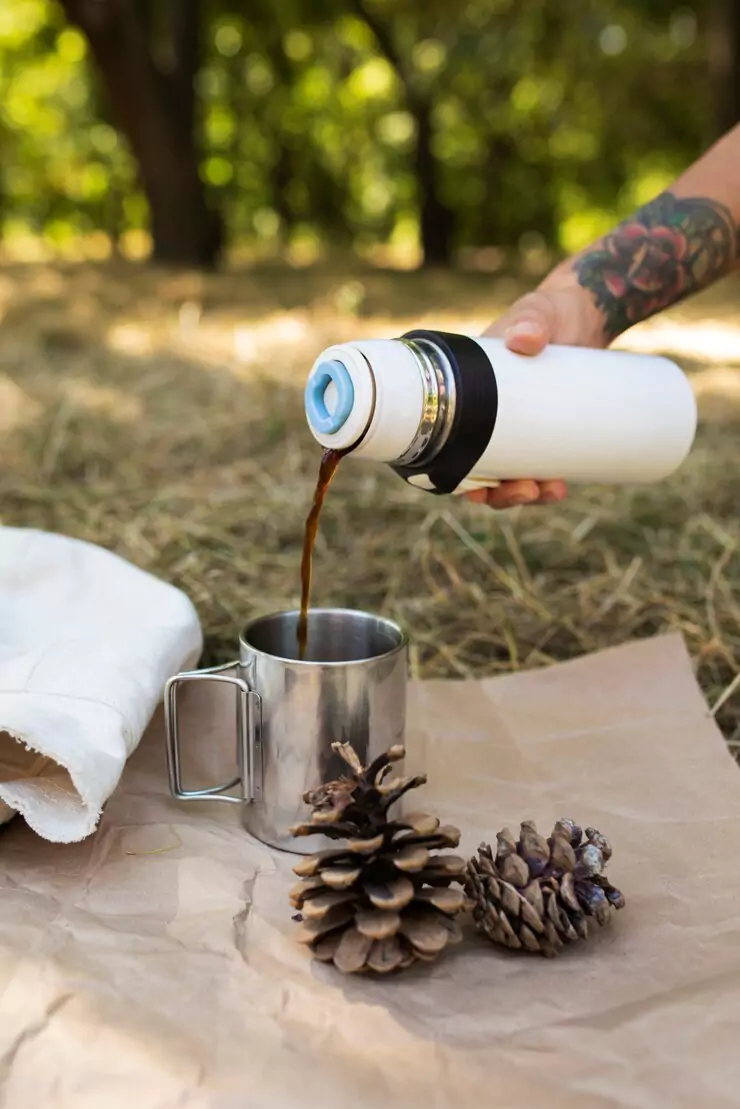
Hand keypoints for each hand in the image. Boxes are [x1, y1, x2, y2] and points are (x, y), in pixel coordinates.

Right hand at [466, 280, 607, 509]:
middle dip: (498, 493)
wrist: (587, 314)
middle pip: (480, 470)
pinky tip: (560, 488)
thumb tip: (525, 340)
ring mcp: (518, 427)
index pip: (448, 442)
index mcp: (468, 394)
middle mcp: (487, 417)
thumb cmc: (551, 310)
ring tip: (551, 491)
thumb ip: (531, 319)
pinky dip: (547, 483)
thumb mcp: (537, 311)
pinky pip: (539, 467)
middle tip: (525, 491)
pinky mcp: (547, 431)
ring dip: (523, 494)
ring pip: (510, 475)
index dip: (453, 474)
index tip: (471, 489)